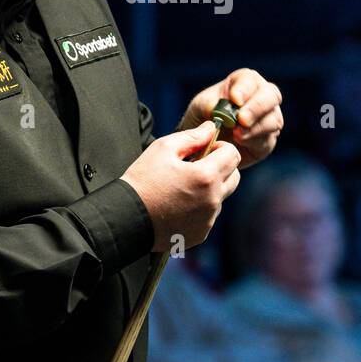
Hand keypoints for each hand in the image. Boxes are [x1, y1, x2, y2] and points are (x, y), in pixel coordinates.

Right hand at [122, 120, 241, 252]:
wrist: (126, 218)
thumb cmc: (143, 180)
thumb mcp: (164, 149)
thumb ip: (192, 136)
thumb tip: (210, 128)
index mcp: (206, 176)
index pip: (233, 154)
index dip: (220, 147)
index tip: (205, 150)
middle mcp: (213, 200)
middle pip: (234, 176)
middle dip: (221, 167)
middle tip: (197, 166)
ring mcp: (208, 219)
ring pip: (221, 196)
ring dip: (210, 188)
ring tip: (183, 187)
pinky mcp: (200, 233)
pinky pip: (209, 215)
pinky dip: (200, 207)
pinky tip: (178, 205)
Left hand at [178, 68, 282, 167]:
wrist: (205, 143)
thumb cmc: (204, 116)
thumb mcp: (199, 107)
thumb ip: (207, 105)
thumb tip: (219, 110)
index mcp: (244, 82)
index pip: (250, 79)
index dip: (244, 89)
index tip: (235, 100)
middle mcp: (262, 96)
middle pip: (271, 95)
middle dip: (257, 107)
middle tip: (242, 119)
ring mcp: (269, 118)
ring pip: (273, 119)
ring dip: (255, 127)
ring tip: (236, 134)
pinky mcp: (267, 140)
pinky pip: (267, 139)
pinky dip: (254, 141)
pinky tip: (240, 141)